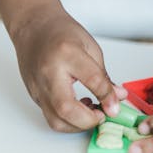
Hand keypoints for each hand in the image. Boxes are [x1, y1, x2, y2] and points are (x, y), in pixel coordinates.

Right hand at [12, 7, 126, 131]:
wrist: (34, 27)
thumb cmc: (62, 32)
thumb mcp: (90, 47)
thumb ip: (103, 76)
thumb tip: (117, 97)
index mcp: (67, 53)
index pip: (92, 80)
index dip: (108, 97)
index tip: (116, 108)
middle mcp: (49, 72)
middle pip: (66, 109)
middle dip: (88, 121)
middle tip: (103, 115)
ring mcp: (39, 86)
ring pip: (56, 120)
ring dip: (78, 125)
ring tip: (92, 113)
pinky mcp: (34, 96)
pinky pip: (51, 117)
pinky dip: (68, 120)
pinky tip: (79, 109)